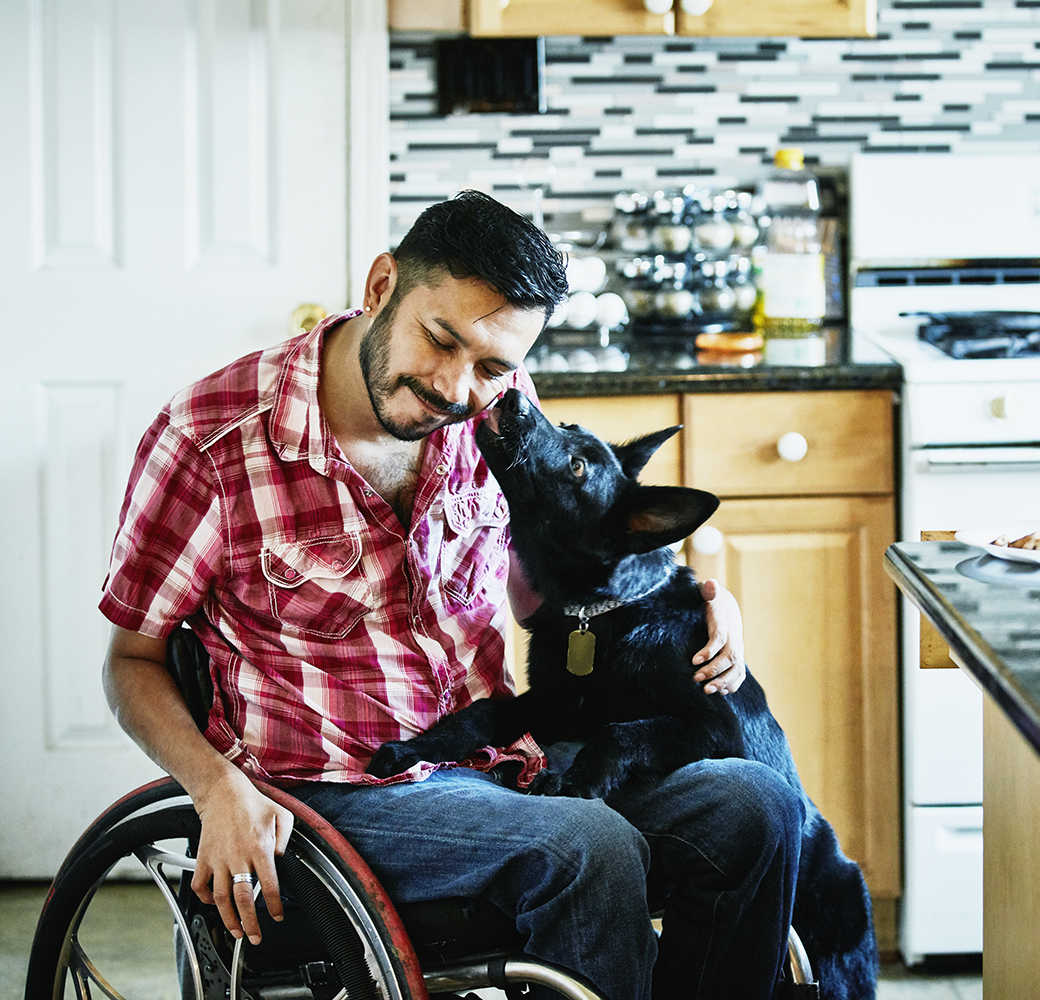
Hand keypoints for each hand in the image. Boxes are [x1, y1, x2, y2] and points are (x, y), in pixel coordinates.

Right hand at [190, 770, 294, 944]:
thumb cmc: (253, 803)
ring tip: (236, 931)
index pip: (268, 885)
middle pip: (243, 899)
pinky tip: (214, 905)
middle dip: (250, 923)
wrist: (223, 792)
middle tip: (255, 937)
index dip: (274, 905)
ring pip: (221, 898)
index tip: (277, 916)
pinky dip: (205, 900)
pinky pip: (200, 885)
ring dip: (228, 919)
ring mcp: (218, 859)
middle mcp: (238, 856)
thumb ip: (286, 839)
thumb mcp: (282, 815)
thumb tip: (282, 860)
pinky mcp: (203, 858)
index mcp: (260, 848)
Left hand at [693, 578, 745, 694]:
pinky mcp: (738, 656)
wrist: (727, 607)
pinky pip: (740, 673)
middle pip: (730, 656)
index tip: (694, 661)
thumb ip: (708, 591)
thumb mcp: (709, 593)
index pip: (719, 638)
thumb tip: (709, 584)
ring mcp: (738, 647)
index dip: (708, 650)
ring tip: (706, 691)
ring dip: (723, 681)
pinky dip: (733, 684)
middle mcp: (734, 637)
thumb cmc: (713, 601)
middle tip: (695, 679)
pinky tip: (721, 692)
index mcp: (724, 622)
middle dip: (714, 670)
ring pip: (737, 668)